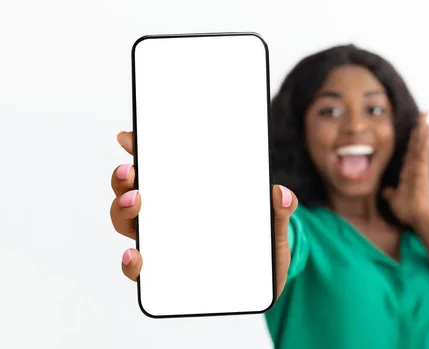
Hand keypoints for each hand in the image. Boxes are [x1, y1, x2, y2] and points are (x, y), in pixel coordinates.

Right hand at [109, 131, 297, 298]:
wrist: (264, 277)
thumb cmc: (260, 241)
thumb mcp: (273, 222)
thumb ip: (281, 209)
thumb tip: (281, 193)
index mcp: (189, 193)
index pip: (159, 166)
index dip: (140, 148)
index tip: (130, 137)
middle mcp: (168, 214)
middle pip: (131, 191)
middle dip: (124, 178)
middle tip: (132, 171)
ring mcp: (164, 241)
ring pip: (127, 222)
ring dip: (121, 210)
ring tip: (134, 202)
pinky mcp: (164, 273)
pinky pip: (138, 268)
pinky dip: (131, 262)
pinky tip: (136, 256)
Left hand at [382, 112, 428, 231]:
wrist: (419, 219)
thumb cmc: (409, 211)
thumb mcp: (394, 200)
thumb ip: (391, 194)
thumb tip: (385, 192)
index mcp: (410, 172)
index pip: (411, 151)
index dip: (413, 139)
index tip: (415, 127)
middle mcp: (416, 167)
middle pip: (418, 143)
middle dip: (420, 128)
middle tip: (424, 113)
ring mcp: (421, 167)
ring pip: (422, 144)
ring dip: (424, 129)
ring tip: (427, 115)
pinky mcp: (423, 170)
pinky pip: (423, 151)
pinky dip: (425, 140)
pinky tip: (427, 128)